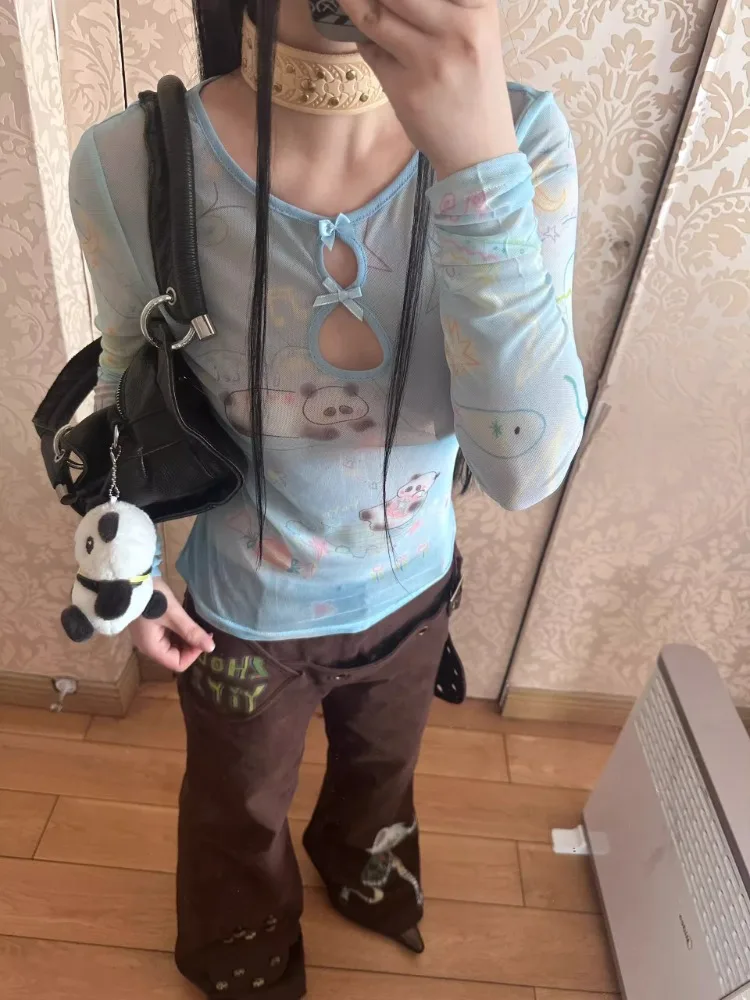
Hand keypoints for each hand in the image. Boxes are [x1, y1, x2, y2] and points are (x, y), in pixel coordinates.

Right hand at [130, 579, 214, 672]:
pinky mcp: (149, 627)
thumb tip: (211, 648)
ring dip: (185, 638)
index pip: (178, 664)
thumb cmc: (152, 598)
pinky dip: (178, 632)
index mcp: (153, 648)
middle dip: (191, 645)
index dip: (194, 654)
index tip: (204, 637)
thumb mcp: (174, 614)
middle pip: (175, 656)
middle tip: (203, 629)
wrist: (130, 579)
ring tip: (195, 624)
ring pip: (172, 646)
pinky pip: (167, 636)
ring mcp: (148, 637)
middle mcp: (148, 647)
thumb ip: (192, 632)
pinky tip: (185, 620)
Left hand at [338, 0, 518, 179]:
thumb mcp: (475, 34)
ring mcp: (430, 60)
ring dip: (355, 4)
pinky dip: (365, 42)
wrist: (479, 150)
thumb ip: (444, 7)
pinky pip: (371, 51)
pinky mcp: (406, 88)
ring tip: (350, 1)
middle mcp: (458, 29)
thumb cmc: (474, 88)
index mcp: (479, 9)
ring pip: (376, 15)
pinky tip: (372, 42)